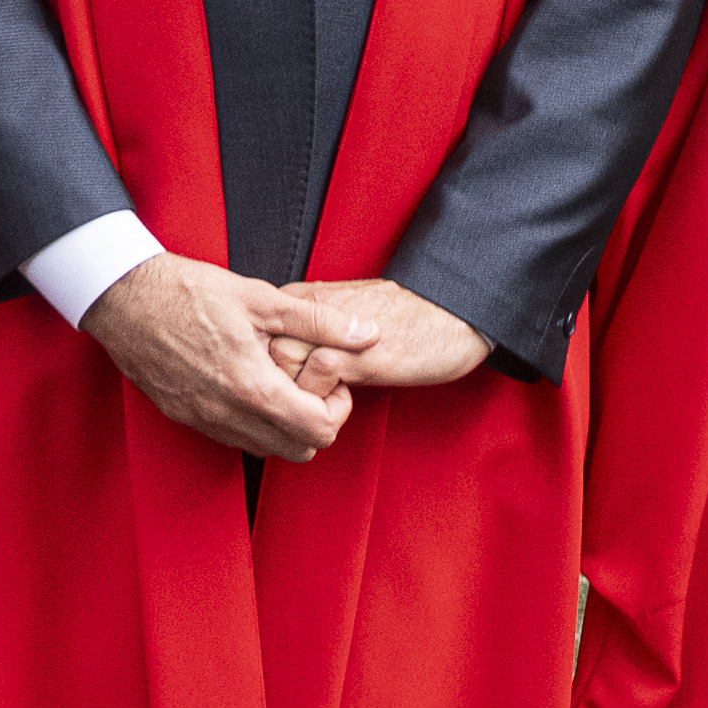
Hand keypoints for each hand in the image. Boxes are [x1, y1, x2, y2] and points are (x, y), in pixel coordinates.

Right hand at [80, 253, 357, 462]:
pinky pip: (230, 437)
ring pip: (264, 448)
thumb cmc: (186, 291)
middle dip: (314, 423)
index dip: (337, 409)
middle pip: (296, 451)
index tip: (328, 379)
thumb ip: (319, 321)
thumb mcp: (260, 298)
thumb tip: (367, 334)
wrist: (121, 295)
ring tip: (276, 383)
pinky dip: (250, 423)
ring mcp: (201, 419)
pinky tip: (244, 384)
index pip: (319, 431)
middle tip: (308, 385)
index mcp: (252, 387)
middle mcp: (227, 414)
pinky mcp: (181, 415)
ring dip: (281, 426)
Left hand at [281, 278, 493, 392]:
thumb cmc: (403, 319)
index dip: (265, 370)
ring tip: (323, 403)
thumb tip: (279, 370)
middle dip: (275, 384)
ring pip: (281, 364)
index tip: (282, 389)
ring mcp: (330, 329)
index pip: (255, 341)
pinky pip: (318, 376)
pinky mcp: (357, 350)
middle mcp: (308, 311)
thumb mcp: (341, 324)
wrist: (452, 310)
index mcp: (301, 303)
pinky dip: (324, 396)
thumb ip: (308, 338)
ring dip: (298, 393)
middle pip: (260, 353)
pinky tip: (345, 398)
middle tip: (303, 402)